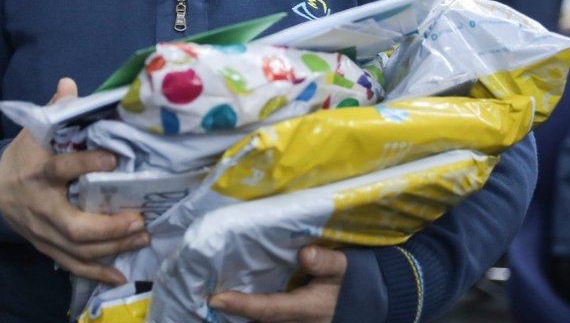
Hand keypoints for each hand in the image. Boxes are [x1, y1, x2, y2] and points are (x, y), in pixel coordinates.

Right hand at [0, 77, 148, 284]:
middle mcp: (41, 206)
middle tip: (139, 218)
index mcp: (38, 171)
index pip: (61, 169)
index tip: (114, 160)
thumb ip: (55, 109)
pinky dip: (96, 272)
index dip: (86, 165)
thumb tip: (70, 83)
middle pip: (73, 225)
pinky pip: (72, 265)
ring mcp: (43, 232)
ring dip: (112, 247)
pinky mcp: (47, 247)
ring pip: (77, 249)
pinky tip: (120, 274)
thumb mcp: (34, 130)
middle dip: (108, 227)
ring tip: (142, 237)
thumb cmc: (24, 157)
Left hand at [208, 246, 345, 322]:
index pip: (269, 309)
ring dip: (238, 316)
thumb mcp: (345, 268)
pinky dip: (250, 314)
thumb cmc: (352, 281)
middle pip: (258, 322)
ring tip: (213, 300)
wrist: (365, 302)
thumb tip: (305, 254)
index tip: (216, 299)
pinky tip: (231, 304)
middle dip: (232, 313)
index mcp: (307, 309)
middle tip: (204, 297)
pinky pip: (267, 320)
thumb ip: (327, 262)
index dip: (242, 306)